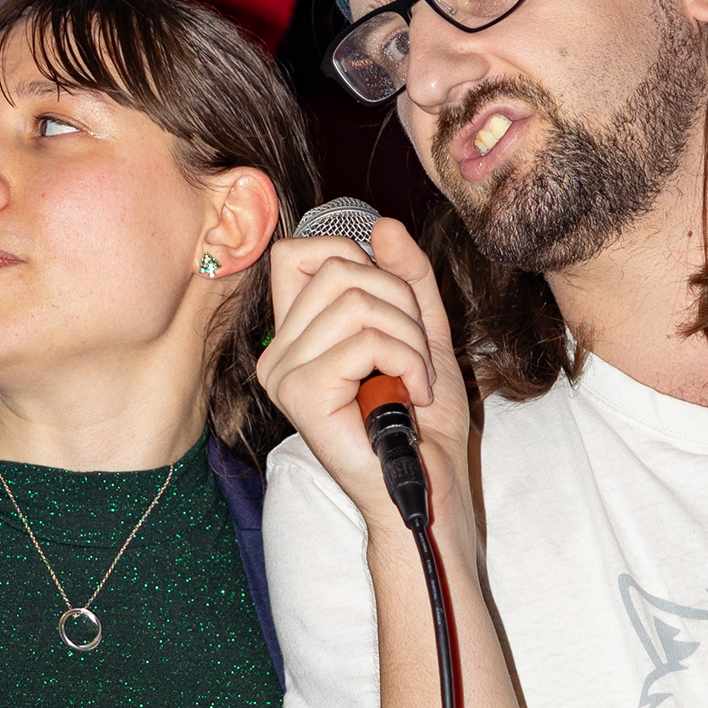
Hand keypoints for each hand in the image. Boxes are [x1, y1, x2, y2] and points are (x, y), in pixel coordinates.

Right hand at [257, 217, 470, 535]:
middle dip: (401, 303)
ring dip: (409, 339)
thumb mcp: (423, 332)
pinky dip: (407, 362)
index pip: (297, 252)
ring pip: (358, 302)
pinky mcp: (302, 395)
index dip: (349, 255)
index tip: (389, 302)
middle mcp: (278, 352)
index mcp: (296, 335)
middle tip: (415, 356)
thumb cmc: (422, 421)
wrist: (429, 482)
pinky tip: (410, 395)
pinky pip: (365, 341)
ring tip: (414, 379)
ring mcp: (284, 374)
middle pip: (340, 268)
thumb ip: (407, 280)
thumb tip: (383, 225)